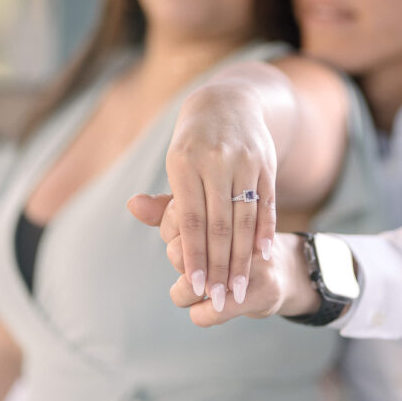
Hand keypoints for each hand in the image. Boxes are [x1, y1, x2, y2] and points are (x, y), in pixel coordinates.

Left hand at [127, 195, 319, 325]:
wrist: (291, 269)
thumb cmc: (238, 241)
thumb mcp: (208, 219)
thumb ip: (169, 211)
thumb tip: (132, 203)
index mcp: (229, 203)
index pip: (179, 219)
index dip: (174, 238)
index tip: (185, 245)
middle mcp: (244, 232)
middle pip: (180, 250)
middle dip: (180, 263)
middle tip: (191, 268)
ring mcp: (254, 263)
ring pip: (194, 283)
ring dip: (185, 292)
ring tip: (194, 290)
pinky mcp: (264, 292)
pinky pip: (212, 310)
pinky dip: (201, 313)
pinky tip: (207, 306)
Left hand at [165, 86, 278, 311]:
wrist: (230, 102)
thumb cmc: (194, 143)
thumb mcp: (176, 162)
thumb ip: (164, 195)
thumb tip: (134, 208)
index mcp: (185, 163)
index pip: (191, 220)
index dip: (195, 254)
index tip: (197, 286)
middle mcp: (216, 162)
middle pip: (221, 224)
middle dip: (221, 265)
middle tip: (221, 298)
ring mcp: (245, 162)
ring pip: (245, 218)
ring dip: (244, 257)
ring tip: (240, 288)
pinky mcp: (267, 164)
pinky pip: (267, 204)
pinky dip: (264, 231)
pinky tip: (261, 257)